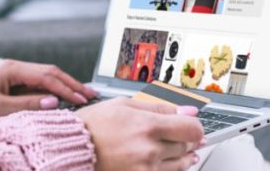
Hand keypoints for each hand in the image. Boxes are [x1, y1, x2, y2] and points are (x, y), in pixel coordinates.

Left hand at [0, 59, 98, 118]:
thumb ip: (25, 104)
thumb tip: (53, 102)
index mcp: (12, 69)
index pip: (46, 77)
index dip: (66, 88)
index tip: (82, 100)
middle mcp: (16, 67)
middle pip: (51, 72)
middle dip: (72, 83)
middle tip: (92, 95)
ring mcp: (16, 72)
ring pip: (47, 75)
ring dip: (66, 84)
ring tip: (84, 94)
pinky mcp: (15, 79)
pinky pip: (40, 82)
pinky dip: (55, 87)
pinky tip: (66, 95)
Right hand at [77, 98, 203, 170]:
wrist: (73, 148)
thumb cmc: (94, 125)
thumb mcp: (124, 105)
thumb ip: (159, 107)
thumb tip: (187, 111)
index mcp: (146, 126)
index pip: (191, 129)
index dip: (196, 127)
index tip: (191, 126)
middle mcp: (149, 149)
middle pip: (187, 146)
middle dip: (185, 139)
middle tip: (177, 134)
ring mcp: (146, 168)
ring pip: (181, 164)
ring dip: (182, 155)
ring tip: (170, 148)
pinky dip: (170, 167)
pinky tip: (163, 161)